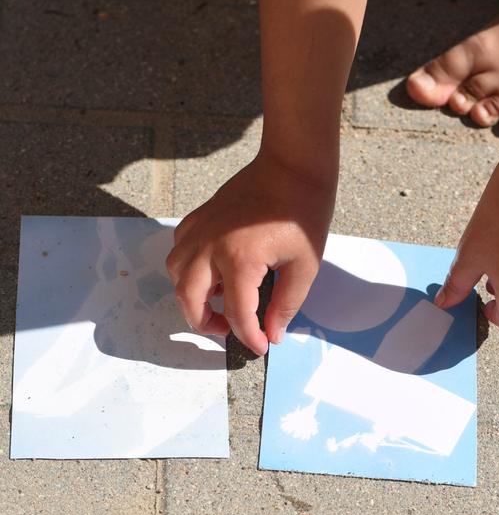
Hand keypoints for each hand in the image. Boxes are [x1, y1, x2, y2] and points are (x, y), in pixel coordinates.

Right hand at [166, 151, 335, 354]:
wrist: (293, 168)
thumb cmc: (304, 214)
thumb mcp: (305, 266)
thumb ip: (285, 304)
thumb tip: (273, 333)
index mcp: (241, 260)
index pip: (236, 314)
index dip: (249, 337)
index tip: (262, 347)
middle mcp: (211, 246)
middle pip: (189, 299)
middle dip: (205, 324)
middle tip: (227, 331)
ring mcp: (201, 229)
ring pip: (176, 273)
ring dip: (190, 295)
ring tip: (217, 301)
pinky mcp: (200, 216)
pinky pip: (180, 248)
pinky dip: (187, 266)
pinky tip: (211, 269)